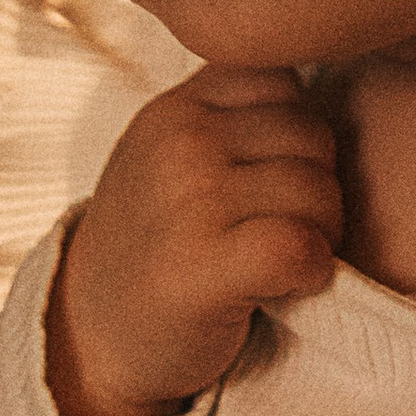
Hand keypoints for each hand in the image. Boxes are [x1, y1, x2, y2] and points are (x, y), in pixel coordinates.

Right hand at [47, 63, 340, 415]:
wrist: (91, 340)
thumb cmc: (155, 246)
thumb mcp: (172, 155)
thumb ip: (231, 114)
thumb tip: (324, 75)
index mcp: (177, 107)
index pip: (286, 83)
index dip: (297, 137)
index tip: (270, 182)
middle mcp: (180, 141)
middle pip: (314, 136)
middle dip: (318, 188)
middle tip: (283, 230)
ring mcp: (189, 201)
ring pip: (318, 190)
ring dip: (321, 234)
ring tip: (280, 259)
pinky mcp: (202, 267)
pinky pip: (301, 246)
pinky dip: (312, 271)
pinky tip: (284, 286)